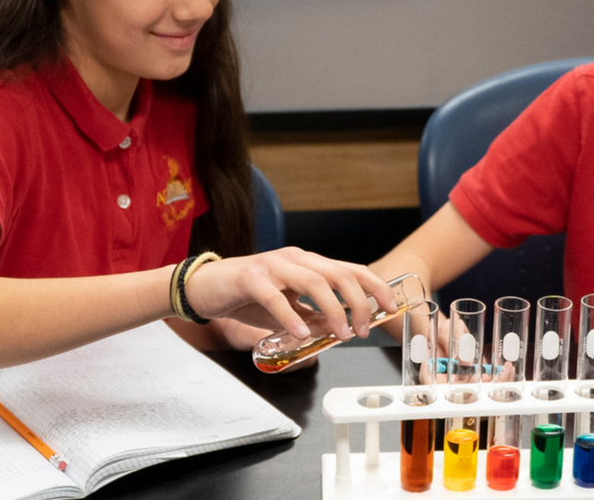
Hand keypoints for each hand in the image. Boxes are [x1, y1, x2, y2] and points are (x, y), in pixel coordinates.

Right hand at [183, 248, 395, 343]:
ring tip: (340, 333)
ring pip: (313, 281)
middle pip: (338, 273)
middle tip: (362, 328)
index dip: (373, 286)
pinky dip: (291, 316)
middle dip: (358, 301)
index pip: (349, 269)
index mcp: (307, 263)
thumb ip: (311, 316)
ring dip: (331, 309)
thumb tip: (337, 330)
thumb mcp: (286, 309)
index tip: (389, 307)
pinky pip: (275, 297)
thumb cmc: (246, 296)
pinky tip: (300, 332)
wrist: (204, 288)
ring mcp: (272, 266)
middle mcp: (294, 259)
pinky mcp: (250, 278)